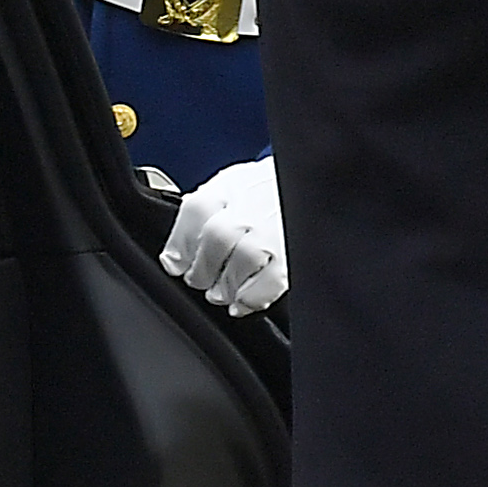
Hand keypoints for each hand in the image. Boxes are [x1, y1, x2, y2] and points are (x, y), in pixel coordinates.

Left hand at [159, 155, 287, 314]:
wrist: (313, 187)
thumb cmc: (267, 194)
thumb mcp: (231, 187)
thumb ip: (203, 214)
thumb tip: (174, 259)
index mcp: (234, 185)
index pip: (197, 210)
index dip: (179, 244)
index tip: (176, 264)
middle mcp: (257, 203)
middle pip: (218, 237)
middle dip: (202, 269)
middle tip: (200, 279)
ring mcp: (278, 229)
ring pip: (244, 260)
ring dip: (225, 286)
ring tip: (222, 292)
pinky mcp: (296, 254)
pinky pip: (271, 282)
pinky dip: (252, 297)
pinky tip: (242, 301)